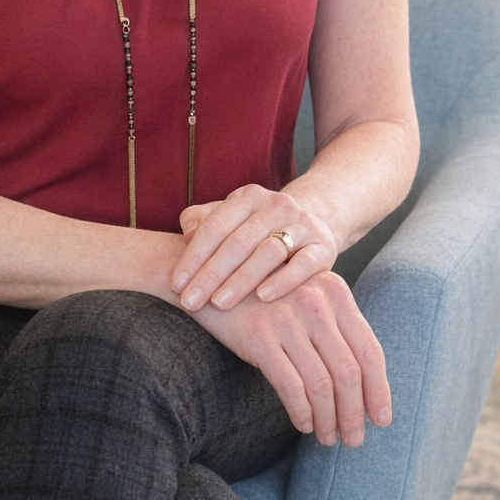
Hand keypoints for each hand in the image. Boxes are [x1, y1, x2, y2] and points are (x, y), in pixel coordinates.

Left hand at [172, 185, 338, 311]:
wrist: (313, 223)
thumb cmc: (257, 228)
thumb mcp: (229, 218)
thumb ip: (202, 222)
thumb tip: (187, 235)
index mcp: (248, 196)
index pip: (214, 226)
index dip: (193, 256)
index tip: (176, 285)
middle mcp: (275, 205)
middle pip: (237, 242)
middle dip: (210, 274)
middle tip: (190, 302)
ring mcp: (302, 225)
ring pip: (267, 252)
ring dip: (240, 279)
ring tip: (219, 303)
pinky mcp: (323, 247)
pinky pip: (303, 265)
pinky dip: (283, 281)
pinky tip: (262, 297)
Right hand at [193, 270, 391, 446]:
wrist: (210, 279)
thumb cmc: (265, 296)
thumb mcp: (306, 298)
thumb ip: (335, 327)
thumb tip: (365, 385)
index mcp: (335, 291)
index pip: (369, 349)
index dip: (379, 390)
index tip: (381, 418)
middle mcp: (315, 301)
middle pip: (348, 372)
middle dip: (354, 413)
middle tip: (353, 439)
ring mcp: (286, 318)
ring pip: (321, 384)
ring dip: (328, 419)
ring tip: (327, 437)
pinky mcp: (258, 336)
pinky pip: (290, 386)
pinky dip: (301, 412)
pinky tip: (303, 424)